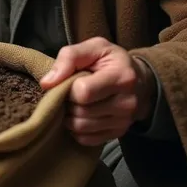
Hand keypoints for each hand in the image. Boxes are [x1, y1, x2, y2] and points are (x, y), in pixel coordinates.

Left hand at [40, 37, 155, 145]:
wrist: (139, 80)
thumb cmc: (112, 61)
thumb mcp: (94, 47)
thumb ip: (69, 57)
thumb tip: (47, 83)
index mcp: (122, 77)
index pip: (83, 92)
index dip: (70, 87)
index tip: (73, 80)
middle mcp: (127, 103)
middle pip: (81, 112)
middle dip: (69, 102)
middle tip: (72, 92)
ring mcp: (123, 121)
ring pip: (81, 128)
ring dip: (71, 116)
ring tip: (75, 103)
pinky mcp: (118, 134)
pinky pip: (86, 139)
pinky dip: (77, 129)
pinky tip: (81, 114)